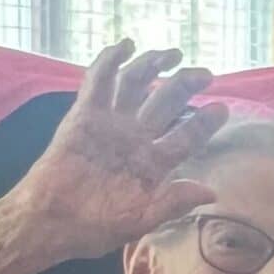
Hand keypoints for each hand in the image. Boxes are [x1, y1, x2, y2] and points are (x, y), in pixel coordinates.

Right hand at [0, 44, 227, 269]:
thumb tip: (211, 192)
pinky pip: (98, 83)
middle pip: (165, 103)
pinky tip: (126, 45)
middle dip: (185, 85)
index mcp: (153, 164)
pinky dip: (110, 61)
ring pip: (135, 85)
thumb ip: (173, 203)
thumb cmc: (93, 228)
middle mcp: (135, 139)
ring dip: (153, 66)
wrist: (51, 222)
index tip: (221, 109)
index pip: (186, 137)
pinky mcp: (84, 116)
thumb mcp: (139, 220)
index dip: (204, 123)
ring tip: (173, 54)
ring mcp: (110, 125)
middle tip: (205, 73)